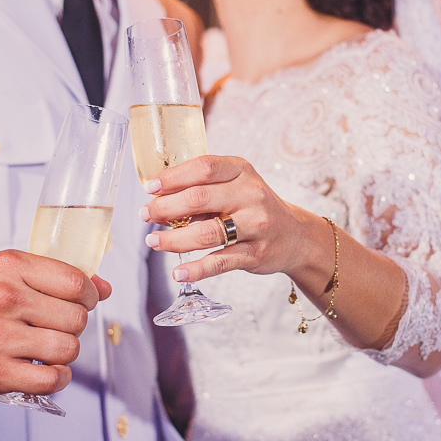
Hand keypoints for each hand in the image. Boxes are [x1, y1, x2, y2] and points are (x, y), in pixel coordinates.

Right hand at [0, 250, 110, 397]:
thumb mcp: (7, 274)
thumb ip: (55, 277)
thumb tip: (104, 287)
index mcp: (10, 268)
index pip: (75, 281)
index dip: (88, 295)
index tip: (81, 301)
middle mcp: (5, 300)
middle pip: (76, 318)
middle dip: (73, 325)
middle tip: (55, 327)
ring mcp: (0, 338)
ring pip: (68, 349)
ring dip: (65, 353)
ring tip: (48, 349)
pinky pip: (52, 380)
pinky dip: (57, 378)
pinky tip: (46, 371)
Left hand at [139, 155, 321, 282]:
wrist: (295, 236)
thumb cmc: (254, 207)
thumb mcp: (236, 185)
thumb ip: (204, 188)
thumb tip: (158, 199)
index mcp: (242, 171)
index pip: (204, 167)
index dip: (173, 177)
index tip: (150, 187)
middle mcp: (251, 195)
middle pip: (199, 199)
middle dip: (165, 208)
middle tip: (146, 216)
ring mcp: (256, 225)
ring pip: (206, 233)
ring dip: (174, 239)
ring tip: (153, 241)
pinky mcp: (256, 254)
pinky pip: (220, 262)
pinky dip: (196, 269)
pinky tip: (178, 272)